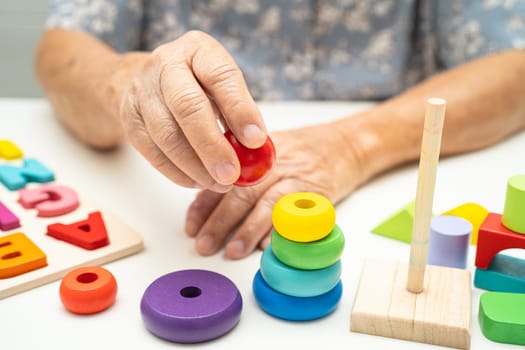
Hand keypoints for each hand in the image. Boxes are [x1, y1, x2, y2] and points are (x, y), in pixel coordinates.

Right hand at [119, 31, 267, 191]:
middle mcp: (166, 64)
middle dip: (212, 146)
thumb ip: (239, 112)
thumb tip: (258, 151)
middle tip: (232, 174)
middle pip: (187, 106)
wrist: (146, 80)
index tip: (256, 140)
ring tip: (219, 183)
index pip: (221, 77)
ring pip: (167, 134)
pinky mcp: (129, 118)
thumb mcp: (222, 85)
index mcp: (199, 50)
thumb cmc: (197, 84)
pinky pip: (152, 152)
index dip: (240, 110)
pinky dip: (177, 173)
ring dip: (195, 167)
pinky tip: (197, 181)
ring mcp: (142, 90)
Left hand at [185, 122, 364, 258]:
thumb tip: (206, 198)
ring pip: (266, 204)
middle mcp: (273, 164)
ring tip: (232, 251)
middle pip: (241, 193)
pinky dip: (281, 231)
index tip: (191, 226)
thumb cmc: (300, 151)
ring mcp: (295, 178)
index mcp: (254, 152)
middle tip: (203, 245)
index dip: (204, 203)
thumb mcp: (267, 149)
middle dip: (219, 221)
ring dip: (247, 230)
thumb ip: (240, 170)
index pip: (222, 179)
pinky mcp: (317, 193)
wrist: (345, 145)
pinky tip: (267, 246)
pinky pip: (296, 214)